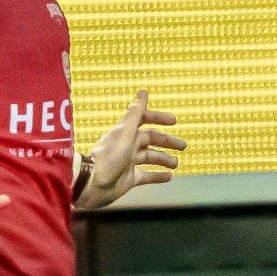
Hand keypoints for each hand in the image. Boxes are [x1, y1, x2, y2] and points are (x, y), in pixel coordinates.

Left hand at [77, 89, 186, 210]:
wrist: (93, 183)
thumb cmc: (109, 157)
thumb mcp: (125, 132)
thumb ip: (135, 113)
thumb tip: (143, 92)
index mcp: (125, 133)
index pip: (144, 120)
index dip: (158, 118)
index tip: (173, 121)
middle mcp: (127, 146)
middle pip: (150, 140)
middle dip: (167, 142)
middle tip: (182, 146)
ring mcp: (128, 163)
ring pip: (150, 157)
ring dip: (164, 159)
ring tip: (176, 163)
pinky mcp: (129, 179)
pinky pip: (146, 175)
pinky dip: (158, 175)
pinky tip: (168, 176)